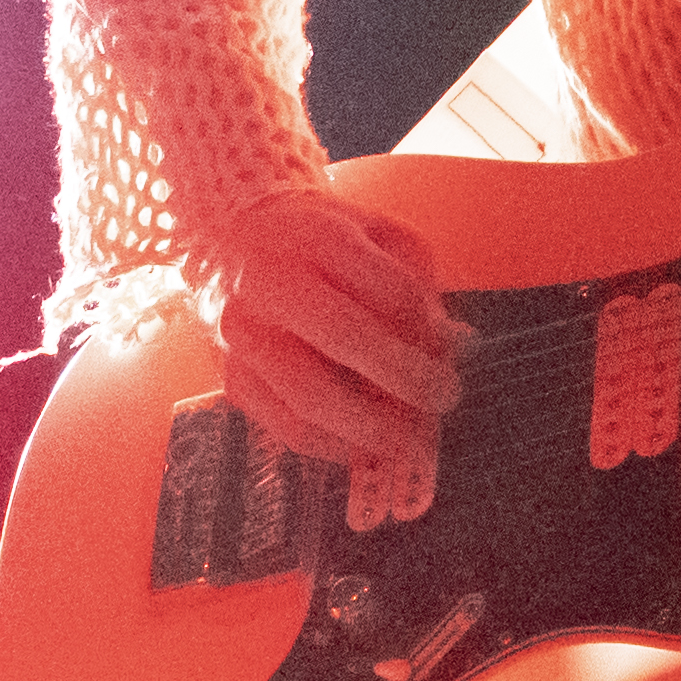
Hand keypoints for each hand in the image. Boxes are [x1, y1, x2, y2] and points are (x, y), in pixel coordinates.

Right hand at [193, 183, 463, 528]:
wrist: (227, 250)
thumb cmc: (321, 245)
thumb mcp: (377, 236)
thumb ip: (418, 283)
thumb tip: (453, 345)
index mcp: (317, 236)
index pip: (390, 289)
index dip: (427, 330)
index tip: (450, 356)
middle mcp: (270, 282)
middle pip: (344, 337)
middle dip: (405, 378)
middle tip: (443, 399)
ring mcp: (244, 334)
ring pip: (310, 397)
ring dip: (372, 429)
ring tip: (411, 441)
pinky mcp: (233, 378)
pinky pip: (289, 428)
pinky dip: (337, 445)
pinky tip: (366, 441)